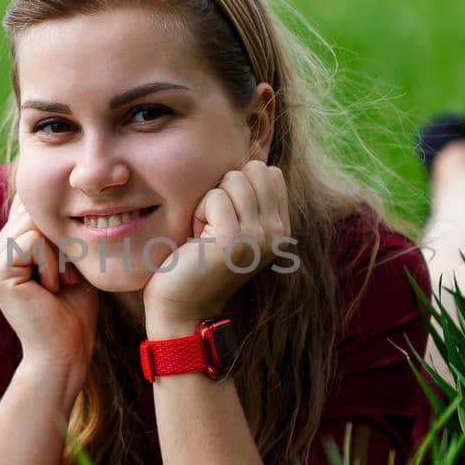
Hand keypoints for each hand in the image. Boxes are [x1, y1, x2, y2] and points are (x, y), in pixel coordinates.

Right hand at [0, 195, 98, 394]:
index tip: (70, 265)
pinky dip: (52, 264)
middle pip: (34, 209)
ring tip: (60, 284)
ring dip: (59, 254)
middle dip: (61, 240)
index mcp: (7, 248)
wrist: (66, 352)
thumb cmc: (74, 310)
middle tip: (69, 277)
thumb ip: (58, 230)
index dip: (58, 225)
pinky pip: (31, 242)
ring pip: (34, 223)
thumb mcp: (69, 259)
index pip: (32, 206)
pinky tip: (51, 289)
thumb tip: (62, 191)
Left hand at [143, 160, 291, 328]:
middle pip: (252, 170)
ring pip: (233, 179)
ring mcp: (259, 236)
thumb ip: (250, 198)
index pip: (270, 172)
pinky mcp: (234, 239)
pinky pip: (214, 197)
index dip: (238, 185)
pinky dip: (198, 213)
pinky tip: (198, 240)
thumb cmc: (199, 260)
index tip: (226, 218)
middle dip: (224, 189)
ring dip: (210, 202)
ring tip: (206, 233)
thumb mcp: (235, 226)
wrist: (182, 305)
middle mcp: (278, 233)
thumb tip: (252, 158)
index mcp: (282, 228)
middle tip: (213, 225)